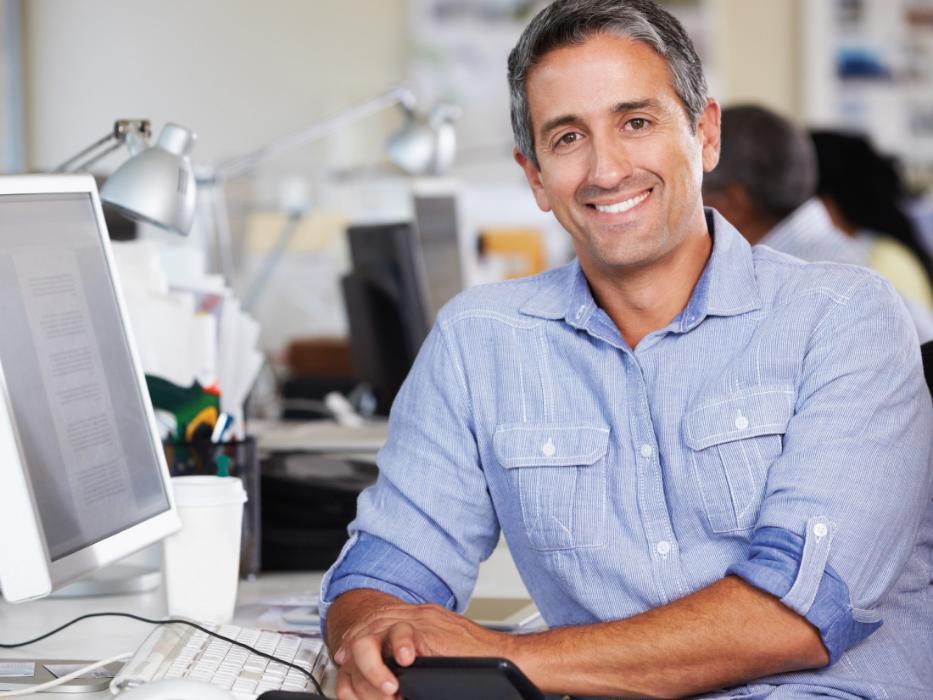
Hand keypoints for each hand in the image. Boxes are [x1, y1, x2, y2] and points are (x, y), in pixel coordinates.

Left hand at [332, 601, 511, 699]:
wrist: (506, 658)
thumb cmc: (480, 660)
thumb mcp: (441, 651)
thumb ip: (421, 652)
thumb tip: (400, 669)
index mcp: (421, 618)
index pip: (380, 618)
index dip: (359, 633)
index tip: (345, 651)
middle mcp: (420, 614)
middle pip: (374, 618)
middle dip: (353, 640)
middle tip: (342, 658)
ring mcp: (426, 620)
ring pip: (378, 625)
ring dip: (367, 654)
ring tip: (368, 674)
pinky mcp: (433, 630)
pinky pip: (401, 635)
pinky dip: (391, 651)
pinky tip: (393, 666)